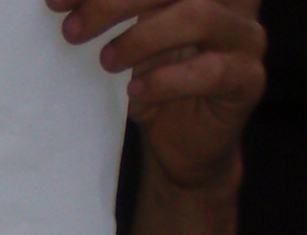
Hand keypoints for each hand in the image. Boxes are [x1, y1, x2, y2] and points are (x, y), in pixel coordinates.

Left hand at [50, 0, 264, 192]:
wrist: (184, 147)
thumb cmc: (156, 85)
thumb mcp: (129, 41)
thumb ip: (113, 12)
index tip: (57, 0)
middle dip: (117, 0)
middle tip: (75, 29)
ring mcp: (246, 36)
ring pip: (199, 16)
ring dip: (143, 38)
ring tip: (107, 61)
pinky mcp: (248, 79)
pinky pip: (212, 71)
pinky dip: (167, 80)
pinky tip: (136, 92)